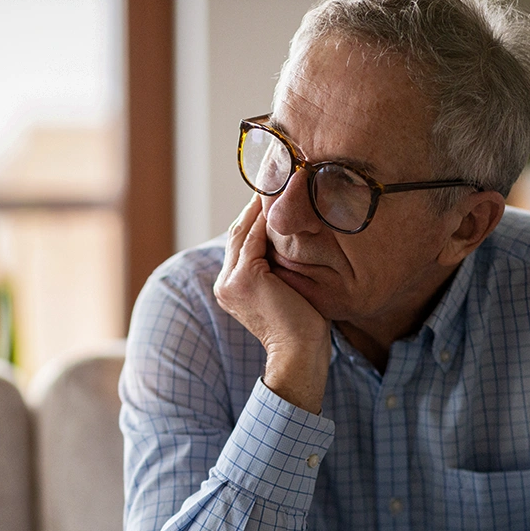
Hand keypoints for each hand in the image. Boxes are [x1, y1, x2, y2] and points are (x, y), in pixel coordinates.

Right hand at [214, 196, 330, 414]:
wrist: (300, 356)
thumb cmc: (304, 329)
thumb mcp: (290, 291)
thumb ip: (283, 266)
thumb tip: (298, 240)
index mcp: (231, 286)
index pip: (243, 240)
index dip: (257, 214)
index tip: (277, 190)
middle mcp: (225, 282)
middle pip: (240, 230)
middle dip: (257, 202)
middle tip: (279, 173)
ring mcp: (230, 281)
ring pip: (246, 229)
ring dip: (262, 202)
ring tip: (282, 177)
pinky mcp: (244, 278)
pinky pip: (256, 236)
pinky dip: (269, 215)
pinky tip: (285, 196)